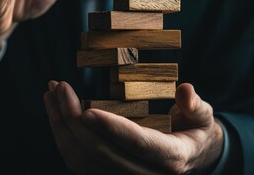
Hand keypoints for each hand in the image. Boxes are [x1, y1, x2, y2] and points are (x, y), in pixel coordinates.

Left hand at [44, 81, 223, 173]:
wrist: (189, 154)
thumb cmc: (194, 130)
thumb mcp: (204, 116)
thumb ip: (195, 105)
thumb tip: (184, 90)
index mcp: (170, 157)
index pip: (137, 144)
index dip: (112, 128)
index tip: (87, 110)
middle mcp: (144, 173)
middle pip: (101, 152)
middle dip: (75, 119)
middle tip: (60, 87)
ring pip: (83, 160)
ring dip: (61, 126)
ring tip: (50, 95)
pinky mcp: (107, 173)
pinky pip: (78, 161)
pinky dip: (62, 137)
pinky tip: (55, 113)